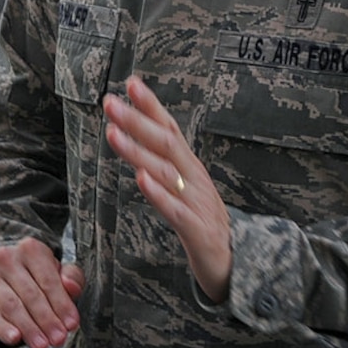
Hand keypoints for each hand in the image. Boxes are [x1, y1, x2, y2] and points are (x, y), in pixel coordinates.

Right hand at [0, 235, 83, 347]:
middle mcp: (6, 258)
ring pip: (11, 305)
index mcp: (30, 249)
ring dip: (28, 328)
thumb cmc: (38, 276)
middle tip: (58, 340)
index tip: (72, 325)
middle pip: (30, 294)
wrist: (4, 276)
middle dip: (47, 320)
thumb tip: (72, 287)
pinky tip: (14, 339)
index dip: (62, 304)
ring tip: (42, 345)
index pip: (48, 280)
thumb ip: (72, 278)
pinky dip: (2, 328)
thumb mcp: (58, 273)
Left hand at [104, 75, 232, 300]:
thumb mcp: (184, 186)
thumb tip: (139, 134)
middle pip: (165, 143)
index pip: (170, 129)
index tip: (131, 83)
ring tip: (113, 133)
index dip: (151, 106)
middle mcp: (194, 178)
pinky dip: (158, 194)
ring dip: (137, 151)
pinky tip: (140, 179)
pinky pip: (175, 210)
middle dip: (137, 120)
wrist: (236, 264)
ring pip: (165, 172)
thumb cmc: (202, 221)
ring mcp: (197, 203)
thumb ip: (165, 162)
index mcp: (189, 166)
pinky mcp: (197, 231)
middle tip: (110, 102)